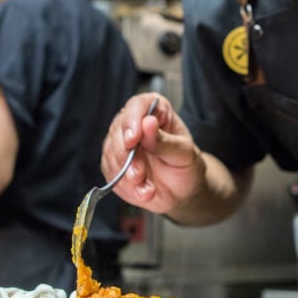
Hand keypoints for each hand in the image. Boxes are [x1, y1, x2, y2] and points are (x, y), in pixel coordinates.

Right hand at [100, 93, 204, 214]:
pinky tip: (142, 191)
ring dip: (126, 175)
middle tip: (139, 174)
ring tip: (147, 189)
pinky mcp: (114, 163)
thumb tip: (148, 124)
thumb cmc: (186, 166)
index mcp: (156, 111)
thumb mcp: (183, 154)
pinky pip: (111, 172)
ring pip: (111, 153)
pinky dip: (125, 186)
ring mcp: (121, 143)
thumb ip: (165, 141)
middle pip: (118, 130)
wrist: (182, 191)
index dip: (132, 120)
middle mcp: (135, 123)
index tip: (133, 139)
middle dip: (126, 156)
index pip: (137, 105)